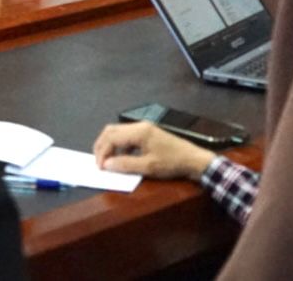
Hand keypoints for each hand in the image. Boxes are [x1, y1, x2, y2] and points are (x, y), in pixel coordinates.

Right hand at [93, 121, 215, 181]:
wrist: (193, 159)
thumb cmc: (172, 163)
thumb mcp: (148, 167)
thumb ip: (126, 165)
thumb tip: (106, 164)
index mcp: (138, 132)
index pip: (111, 138)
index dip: (102, 152)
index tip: (100, 167)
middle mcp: (139, 126)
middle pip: (111, 131)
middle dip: (101, 146)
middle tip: (99, 162)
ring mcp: (143, 128)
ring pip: (117, 132)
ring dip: (109, 145)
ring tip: (108, 161)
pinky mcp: (147, 132)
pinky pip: (126, 135)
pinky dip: (119, 145)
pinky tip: (121, 157)